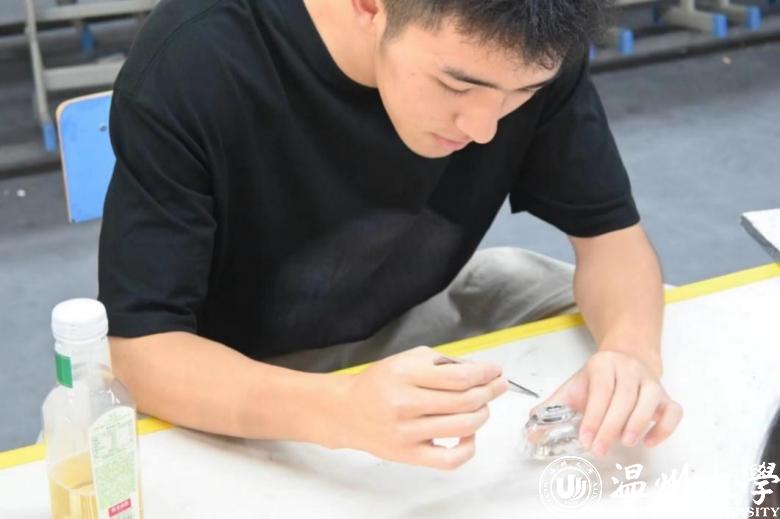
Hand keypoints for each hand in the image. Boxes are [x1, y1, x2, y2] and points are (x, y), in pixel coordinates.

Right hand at [336, 346, 507, 469]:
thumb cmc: (380, 383)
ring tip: (483, 406)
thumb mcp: (407, 360)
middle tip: (497, 386)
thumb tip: (479, 372)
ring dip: (483, 413)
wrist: (348, 411)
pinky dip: (469, 447)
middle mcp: (405, 404)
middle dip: (489, 391)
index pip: (459, 376)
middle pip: (465, 401)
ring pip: (463, 426)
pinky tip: (469, 434)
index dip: (485, 374)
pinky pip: (450, 459)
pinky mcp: (409, 454)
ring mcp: (407, 433)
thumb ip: (443, 363)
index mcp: (405, 374)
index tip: (495, 371)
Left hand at [531, 350, 681, 456]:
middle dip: (611, 426)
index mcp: (603, 366)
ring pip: (651, 400)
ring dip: (639, 423)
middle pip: (624, 397)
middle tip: (600, 449)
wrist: (626, 359)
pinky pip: (673, 410)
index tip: (585, 439)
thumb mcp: (573, 388)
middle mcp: (629, 370)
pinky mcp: (666, 396)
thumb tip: (531, 430)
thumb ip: (552, 408)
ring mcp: (651, 382)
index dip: (594, 416)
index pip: (601, 390)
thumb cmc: (598, 380)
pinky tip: (649, 441)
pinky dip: (665, 427)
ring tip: (626, 443)